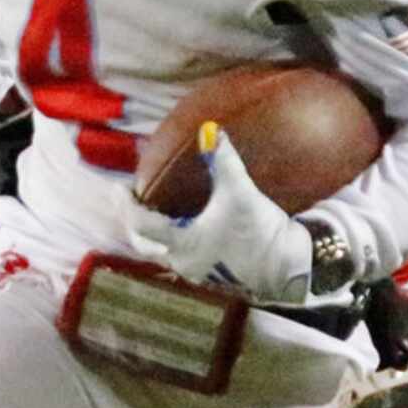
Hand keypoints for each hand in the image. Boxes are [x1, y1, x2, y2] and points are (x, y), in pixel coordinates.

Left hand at [125, 125, 312, 304]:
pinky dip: (175, 242)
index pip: (141, 224)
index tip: (118, 189)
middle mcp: (184, 262)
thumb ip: (224, 162)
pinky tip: (184, 228)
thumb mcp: (241, 193)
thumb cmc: (260, 233)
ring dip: (155, 236)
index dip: (126, 205)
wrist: (289, 269)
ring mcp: (198, 273)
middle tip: (129, 202)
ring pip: (164, 254)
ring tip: (154, 213)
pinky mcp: (213, 276)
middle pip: (145, 245)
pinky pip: (183, 258)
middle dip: (134, 223)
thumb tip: (211, 131)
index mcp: (183, 243)